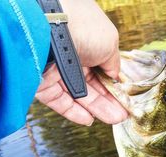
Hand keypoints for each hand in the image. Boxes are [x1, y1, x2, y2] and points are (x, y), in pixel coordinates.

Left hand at [35, 0, 126, 125]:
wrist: (50, 27)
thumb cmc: (83, 28)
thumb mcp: (110, 43)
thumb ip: (114, 63)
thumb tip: (115, 77)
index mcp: (87, 43)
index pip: (100, 69)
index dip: (112, 84)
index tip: (123, 97)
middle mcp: (70, 56)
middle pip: (90, 84)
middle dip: (107, 101)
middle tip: (121, 114)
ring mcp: (55, 70)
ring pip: (77, 95)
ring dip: (95, 108)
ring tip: (113, 118)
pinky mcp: (42, 83)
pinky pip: (59, 101)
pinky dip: (74, 112)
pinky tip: (89, 120)